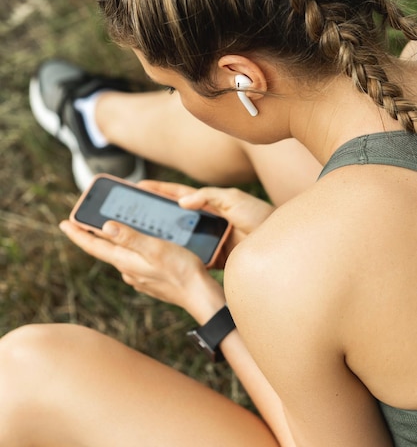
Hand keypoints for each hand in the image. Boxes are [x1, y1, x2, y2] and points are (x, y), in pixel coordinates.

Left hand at [59, 219, 224, 322]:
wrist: (199, 295)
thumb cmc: (181, 270)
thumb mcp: (155, 248)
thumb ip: (130, 238)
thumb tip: (105, 227)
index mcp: (126, 261)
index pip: (94, 246)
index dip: (78, 234)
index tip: (64, 223)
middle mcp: (129, 270)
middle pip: (105, 250)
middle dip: (93, 236)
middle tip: (83, 221)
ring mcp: (139, 277)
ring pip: (120, 256)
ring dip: (113, 242)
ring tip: (111, 229)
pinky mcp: (151, 280)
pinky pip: (134, 261)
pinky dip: (130, 250)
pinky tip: (138, 245)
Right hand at [137, 180, 274, 265]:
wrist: (279, 246)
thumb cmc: (260, 216)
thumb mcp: (234, 200)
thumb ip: (209, 197)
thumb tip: (182, 202)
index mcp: (210, 202)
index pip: (178, 194)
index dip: (159, 190)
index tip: (137, 187)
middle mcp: (206, 220)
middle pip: (174, 216)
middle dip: (154, 215)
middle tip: (130, 214)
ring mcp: (209, 238)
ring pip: (180, 237)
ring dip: (163, 237)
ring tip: (139, 237)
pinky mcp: (213, 257)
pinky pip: (192, 256)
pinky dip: (179, 257)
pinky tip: (163, 259)